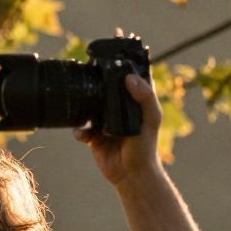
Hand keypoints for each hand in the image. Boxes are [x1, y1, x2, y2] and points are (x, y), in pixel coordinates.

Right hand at [76, 71, 164, 188]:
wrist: (130, 173)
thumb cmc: (145, 145)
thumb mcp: (151, 118)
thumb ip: (145, 97)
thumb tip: (129, 77)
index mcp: (136, 98)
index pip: (129, 75)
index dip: (122, 65)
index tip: (111, 57)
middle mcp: (120, 106)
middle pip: (106, 87)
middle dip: (97, 83)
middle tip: (88, 77)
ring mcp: (105, 119)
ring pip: (91, 105)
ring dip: (84, 106)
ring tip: (82, 107)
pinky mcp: (94, 134)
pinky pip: (81, 127)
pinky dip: (80, 130)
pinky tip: (84, 135)